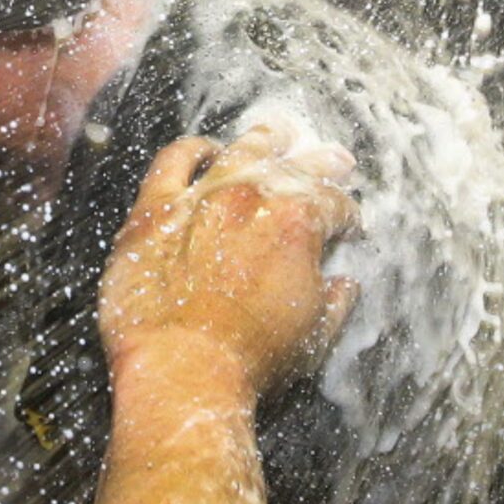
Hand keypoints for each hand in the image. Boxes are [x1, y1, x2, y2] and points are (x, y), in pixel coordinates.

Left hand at [100, 123, 360, 399]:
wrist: (181, 370)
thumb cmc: (249, 361)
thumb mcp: (313, 337)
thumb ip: (335, 302)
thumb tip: (345, 284)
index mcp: (296, 223)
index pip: (333, 204)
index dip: (346, 214)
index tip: (348, 225)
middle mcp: (251, 196)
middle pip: (293, 165)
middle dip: (320, 162)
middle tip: (334, 158)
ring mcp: (201, 196)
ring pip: (239, 150)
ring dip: (263, 140)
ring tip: (276, 132)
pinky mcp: (156, 208)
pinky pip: (173, 161)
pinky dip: (191, 150)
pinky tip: (203, 149)